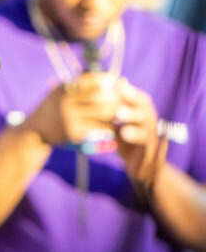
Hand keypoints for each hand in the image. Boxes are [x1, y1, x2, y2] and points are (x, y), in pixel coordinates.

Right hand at [26, 72, 122, 146]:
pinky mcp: (75, 132)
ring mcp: (70, 118)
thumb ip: (76, 84)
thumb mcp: (58, 92)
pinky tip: (113, 123)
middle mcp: (66, 102)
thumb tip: (103, 76)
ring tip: (121, 109)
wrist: (36, 131)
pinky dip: (109, 124)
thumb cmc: (51, 108)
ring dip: (114, 110)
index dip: (103, 79)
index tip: (113, 79)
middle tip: (122, 95)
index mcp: (62, 89)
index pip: (88, 80)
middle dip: (113, 95)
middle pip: (98, 96)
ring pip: (101, 112)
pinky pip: (99, 127)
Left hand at [112, 80, 164, 197]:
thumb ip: (112, 108)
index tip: (115, 84)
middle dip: (131, 99)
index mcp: (143, 112)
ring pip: (147, 123)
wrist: (141, 167)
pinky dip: (136, 136)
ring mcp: (153, 135)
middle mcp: (151, 121)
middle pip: (145, 106)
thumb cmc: (127, 141)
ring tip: (118, 113)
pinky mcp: (151, 150)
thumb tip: (98, 90)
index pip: (139, 97)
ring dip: (133, 117)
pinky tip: (123, 133)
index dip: (128, 90)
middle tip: (117, 91)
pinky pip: (146, 141)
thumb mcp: (118, 124)